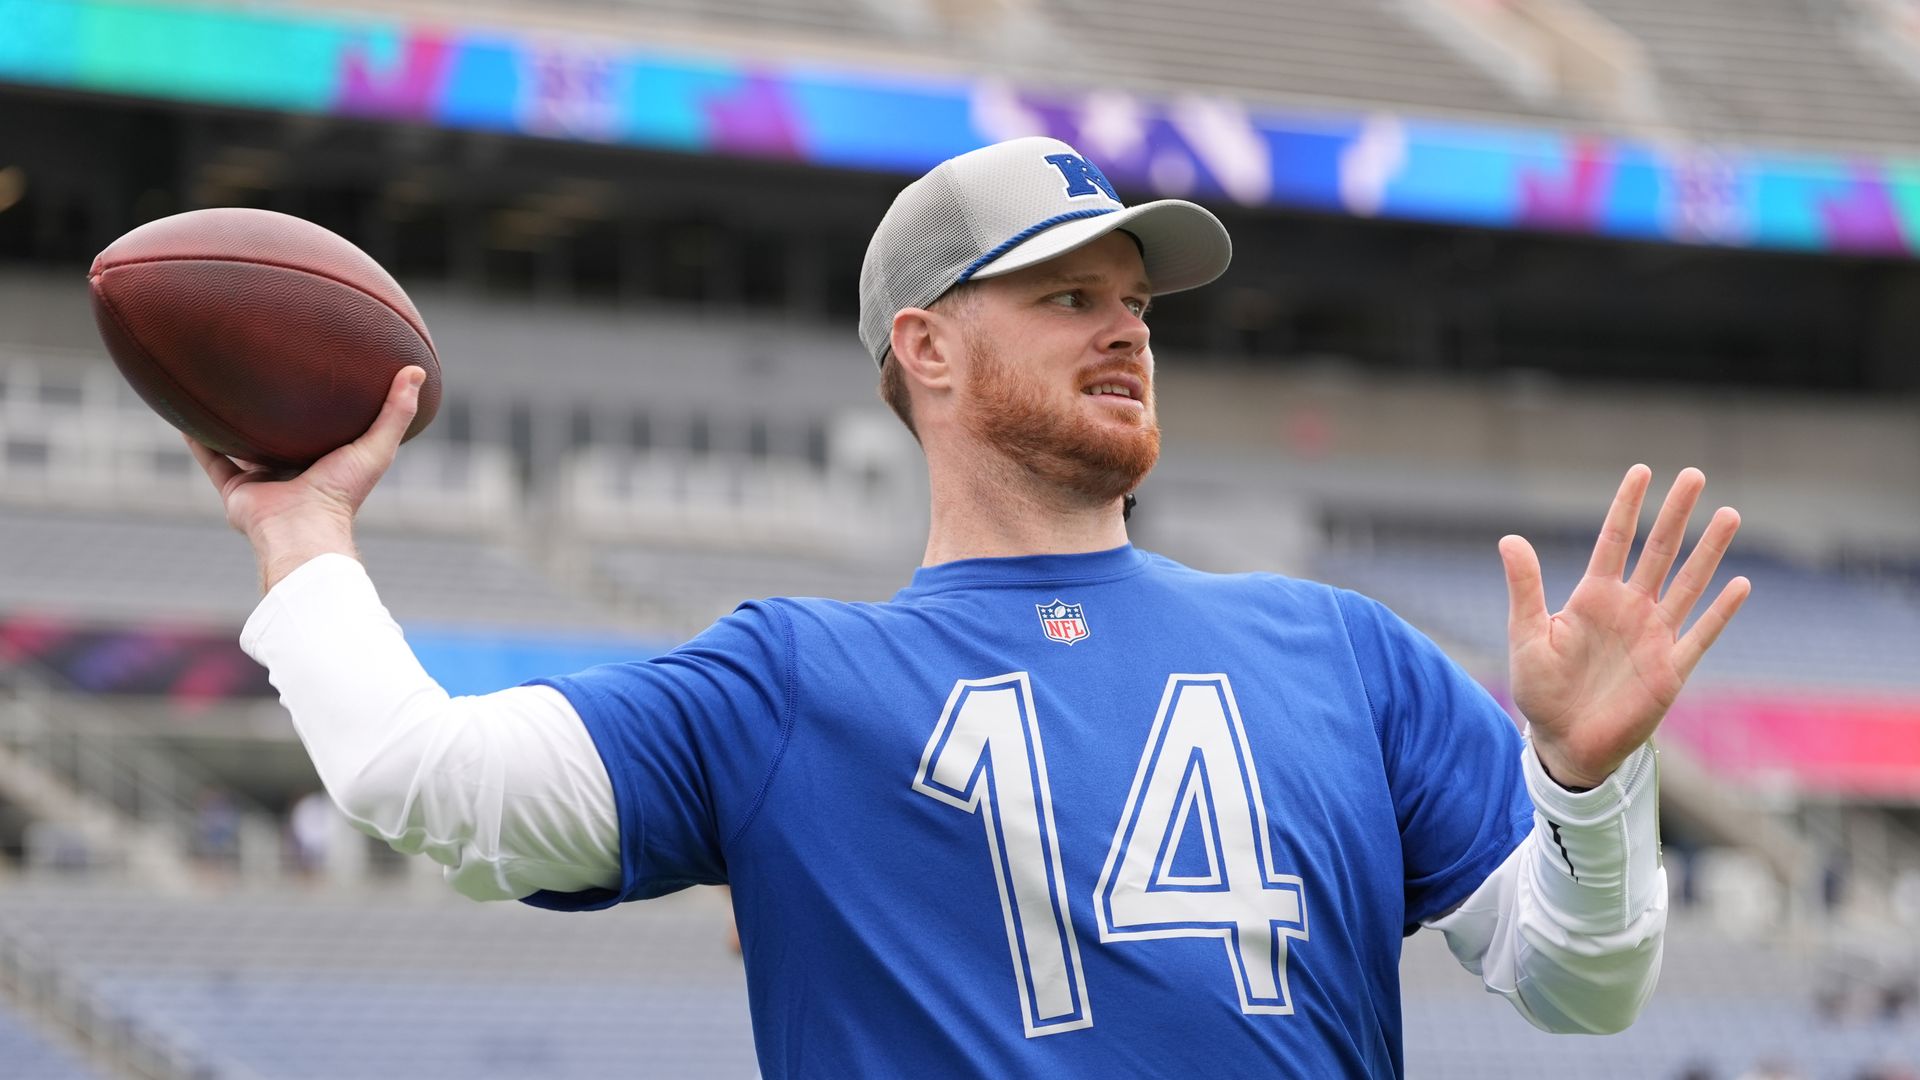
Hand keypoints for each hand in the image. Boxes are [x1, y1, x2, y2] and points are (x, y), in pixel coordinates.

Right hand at [187, 366, 425, 592]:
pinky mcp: (235, 490)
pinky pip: (212, 460)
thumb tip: (418, 370)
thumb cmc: (342, 492)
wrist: (302, 528)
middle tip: (266, 374)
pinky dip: (198, 440)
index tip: (318, 376)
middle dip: (275, 415)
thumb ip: (397, 412)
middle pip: (280, 438)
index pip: (324, 431)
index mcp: (326, 464)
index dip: (323, 407)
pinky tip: (187, 413)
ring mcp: (263, 482)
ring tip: (220, 389)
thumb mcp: (377, 447)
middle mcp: (293, 473)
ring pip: (243, 447)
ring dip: (232, 425)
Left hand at [1500, 465, 1750, 789]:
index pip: (1615, 541)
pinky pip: (1701, 635)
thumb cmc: (1541, 690)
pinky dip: (1720, 612)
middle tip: (1694, 474)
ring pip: (1688, 584)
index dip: (1627, 507)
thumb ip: (1525, 588)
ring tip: (1729, 514)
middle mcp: (1629, 610)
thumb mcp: (1527, 635)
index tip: (1641, 472)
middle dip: (1676, 514)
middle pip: (1659, 551)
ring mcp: (1653, 637)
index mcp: (1593, 598)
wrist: (1564, 742)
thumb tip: (1509, 538)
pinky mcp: (1671, 669)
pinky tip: (1739, 584)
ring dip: (1708, 551)